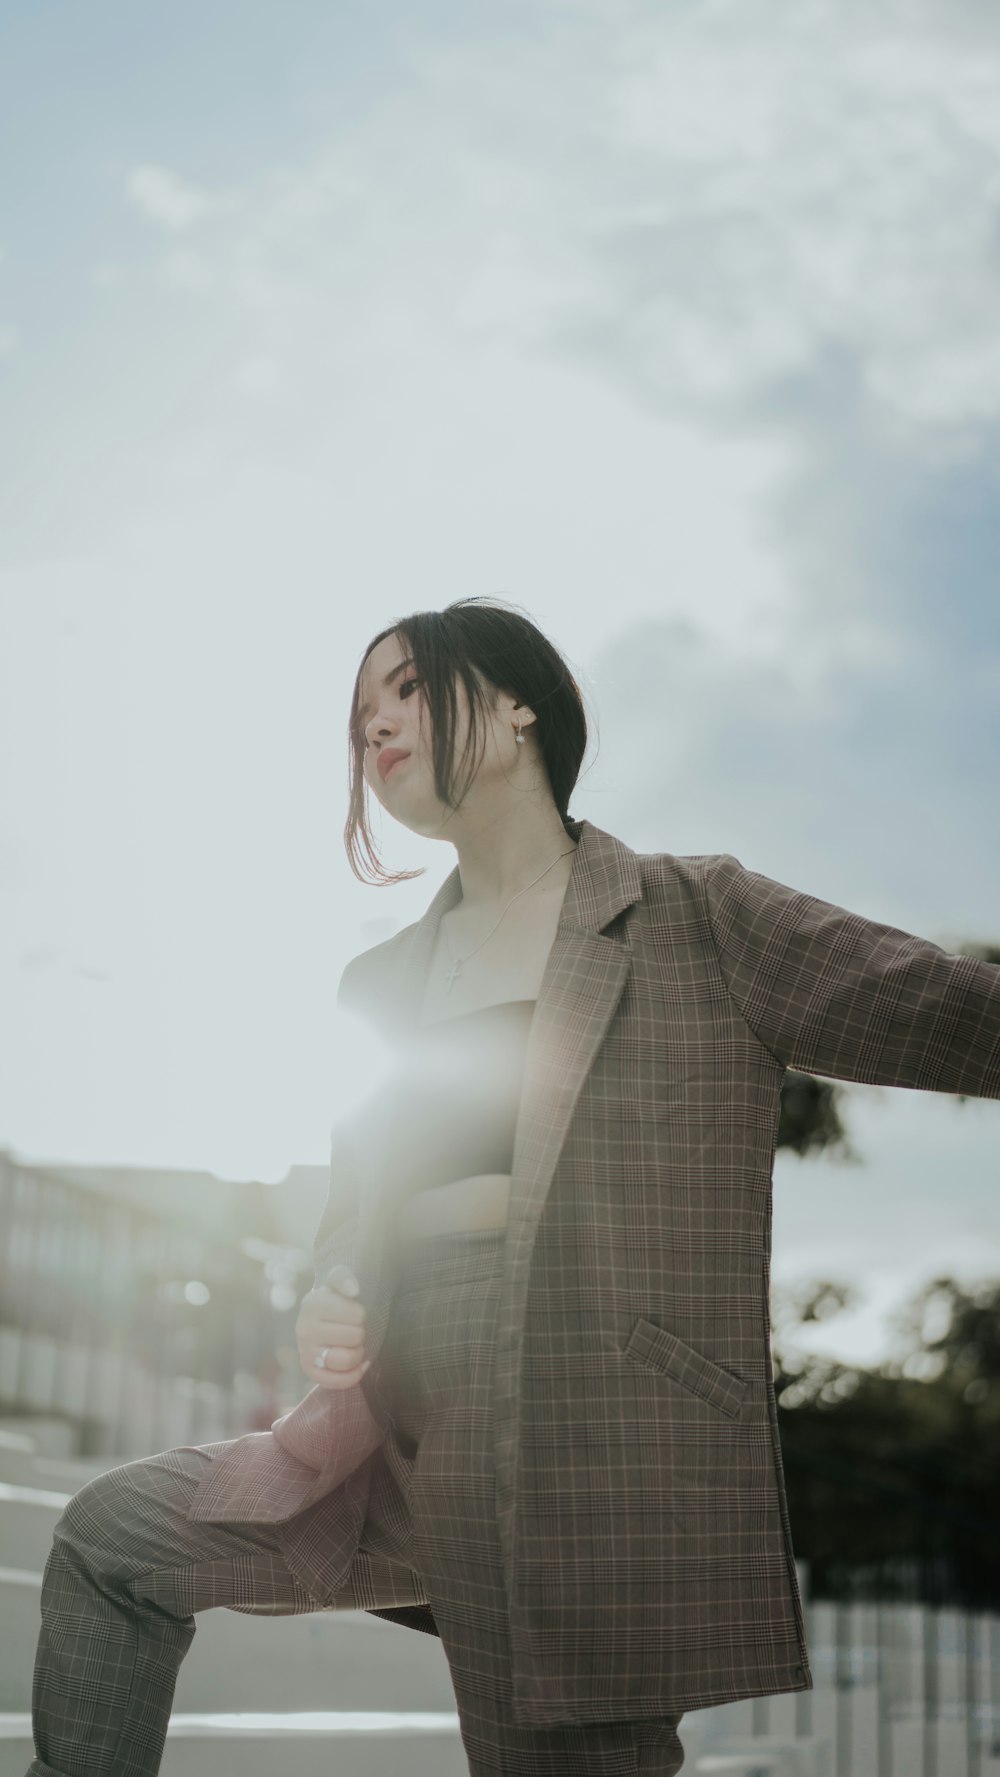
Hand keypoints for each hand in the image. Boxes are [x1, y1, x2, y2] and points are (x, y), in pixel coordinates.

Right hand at [295, 1266, 369, 1390]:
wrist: (317, 1320)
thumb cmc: (333, 1301)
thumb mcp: (337, 1284)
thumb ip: (344, 1277)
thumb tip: (354, 1289)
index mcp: (312, 1304)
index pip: (358, 1314)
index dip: (361, 1314)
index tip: (354, 1312)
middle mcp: (304, 1329)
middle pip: (356, 1336)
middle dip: (360, 1333)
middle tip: (353, 1329)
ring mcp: (305, 1352)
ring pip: (347, 1359)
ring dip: (358, 1353)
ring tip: (354, 1345)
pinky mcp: (310, 1372)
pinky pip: (337, 1382)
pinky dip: (353, 1376)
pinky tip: (359, 1365)